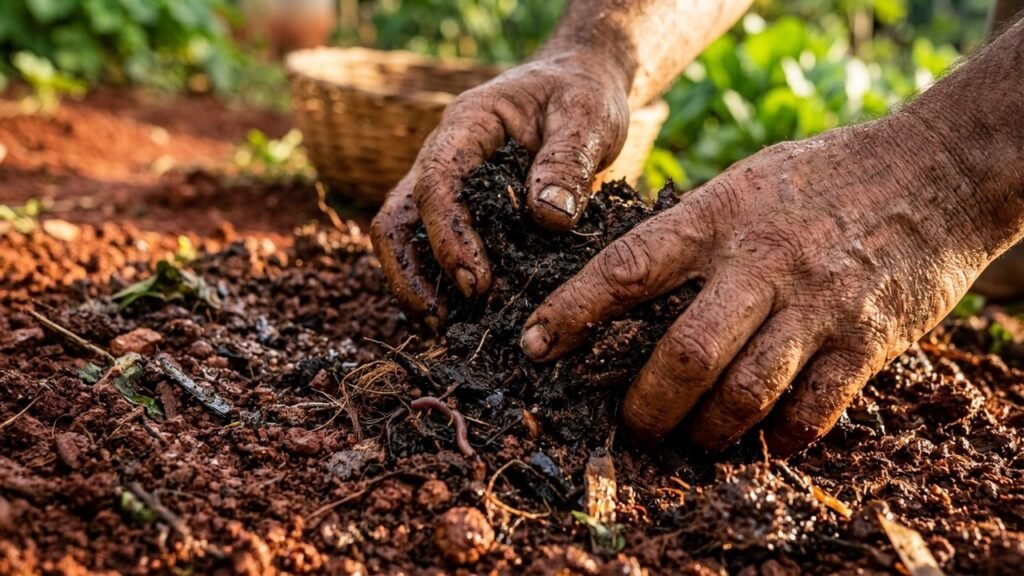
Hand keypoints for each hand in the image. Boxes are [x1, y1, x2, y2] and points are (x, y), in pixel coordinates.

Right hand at [370, 53, 629, 320]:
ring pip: (404, 238)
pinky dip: (440, 284)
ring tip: (446, 330)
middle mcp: (442, 156)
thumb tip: (547, 218)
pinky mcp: (461, 210)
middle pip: (398, 217)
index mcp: (467, 125)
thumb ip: (568, 162)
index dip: (448, 236)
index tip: (476, 284)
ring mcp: (445, 185)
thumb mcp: (587, 117)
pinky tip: (464, 319)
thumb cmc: (581, 96)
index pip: (436, 181)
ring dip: (417, 285)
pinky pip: (431, 248)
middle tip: (444, 322)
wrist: (578, 85)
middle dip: (411, 273)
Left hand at [519, 114, 1003, 454]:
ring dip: (705, 432)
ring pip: (743, 395)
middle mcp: (762, 262)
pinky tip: (760, 441)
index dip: (572, 312)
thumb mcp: (744, 181)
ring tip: (691, 439)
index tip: (532, 347)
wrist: (935, 169)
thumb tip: (623, 286)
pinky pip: (811, 412)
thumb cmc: (821, 177)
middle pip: (683, 355)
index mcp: (718, 217)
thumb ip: (689, 231)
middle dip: (644, 407)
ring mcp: (817, 304)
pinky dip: (775, 439)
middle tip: (630, 425)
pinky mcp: (866, 341)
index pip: (627, 269)